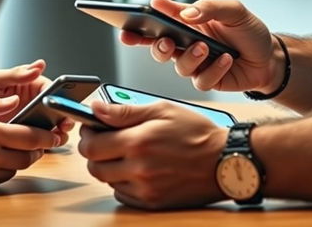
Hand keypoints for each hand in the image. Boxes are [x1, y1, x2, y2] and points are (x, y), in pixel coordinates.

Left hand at [0, 60, 73, 143]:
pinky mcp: (26, 138)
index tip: (63, 102)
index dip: (60, 96)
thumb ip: (17, 73)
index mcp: (33, 86)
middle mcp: (37, 104)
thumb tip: (39, 65)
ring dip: (59, 132)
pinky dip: (46, 145)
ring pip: (54, 127)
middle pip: (58, 109)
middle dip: (65, 116)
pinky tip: (45, 146)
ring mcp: (33, 122)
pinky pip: (41, 142)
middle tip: (65, 123)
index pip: (52, 89)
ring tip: (57, 136)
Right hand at [0, 95, 59, 194]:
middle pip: (27, 157)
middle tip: (37, 143)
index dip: (47, 136)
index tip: (54, 134)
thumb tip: (15, 101)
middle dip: (36, 150)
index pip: (29, 137)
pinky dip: (2, 171)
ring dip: (19, 161)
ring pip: (15, 170)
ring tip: (13, 149)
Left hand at [78, 100, 227, 209]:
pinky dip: (123, 182)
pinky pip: (123, 195)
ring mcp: (145, 189)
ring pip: (107, 181)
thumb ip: (124, 111)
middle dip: (94, 151)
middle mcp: (138, 169)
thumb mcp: (161, 109)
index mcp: (137, 141)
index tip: (91, 127)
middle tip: (104, 139)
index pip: (92, 145)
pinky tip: (136, 167)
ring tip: (124, 151)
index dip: (87, 134)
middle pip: (95, 167)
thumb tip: (96, 108)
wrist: (224, 160)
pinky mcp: (153, 202)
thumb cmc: (195, 131)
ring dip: (108, 166)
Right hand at [120, 0, 279, 91]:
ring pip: (178, 67)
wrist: (271, 57)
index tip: (126, 24)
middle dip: (155, 47)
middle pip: (158, 48)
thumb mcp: (233, 10)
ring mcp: (196, 63)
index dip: (138, 23)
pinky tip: (225, 59)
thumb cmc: (248, 30)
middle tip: (165, 43)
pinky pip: (200, 81)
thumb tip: (185, 13)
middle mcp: (186, 43)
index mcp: (186, 22)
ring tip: (205, 47)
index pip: (158, 21)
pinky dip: (213, 70)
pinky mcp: (208, 80)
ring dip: (190, 57)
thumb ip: (209, 8)